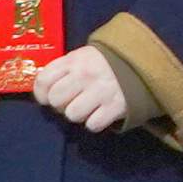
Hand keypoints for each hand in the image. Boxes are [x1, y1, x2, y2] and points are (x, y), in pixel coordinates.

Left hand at [21, 43, 139, 135]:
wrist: (142, 62)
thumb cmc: (104, 62)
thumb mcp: (82, 57)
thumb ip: (62, 69)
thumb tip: (42, 90)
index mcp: (74, 60)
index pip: (43, 80)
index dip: (41, 93)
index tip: (46, 97)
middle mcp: (85, 74)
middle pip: (56, 100)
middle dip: (61, 105)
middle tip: (71, 101)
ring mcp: (101, 91)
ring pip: (72, 114)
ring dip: (78, 114)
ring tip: (88, 107)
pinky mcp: (116, 106)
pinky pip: (92, 124)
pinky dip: (95, 122)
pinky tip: (101, 112)